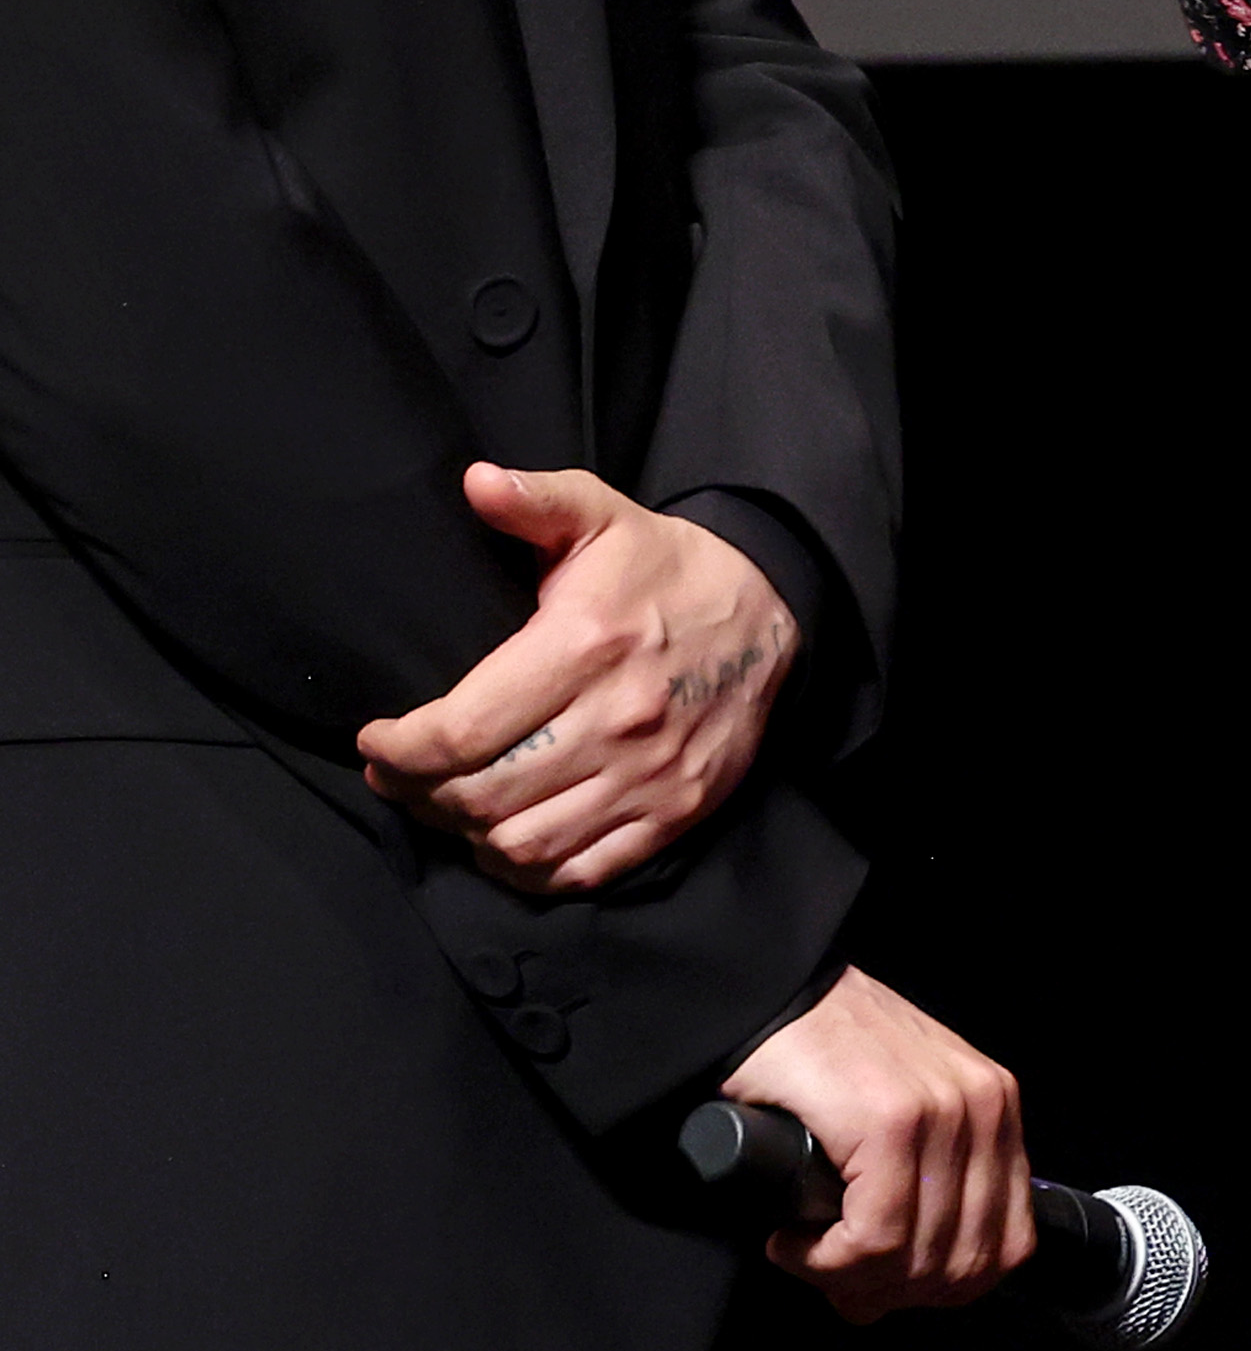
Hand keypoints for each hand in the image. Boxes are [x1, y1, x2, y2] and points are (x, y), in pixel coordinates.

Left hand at [353, 465, 796, 890]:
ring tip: (448, 803)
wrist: (773, 611)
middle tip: (399, 773)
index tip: (377, 739)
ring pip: (522, 843)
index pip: (461, 731)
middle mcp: (619, 719)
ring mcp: (651, 774)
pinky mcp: (676, 810)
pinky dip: (527, 868)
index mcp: (587, 646)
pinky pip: (580, 870)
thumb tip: (476, 481)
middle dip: (418, 793)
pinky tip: (504, 838)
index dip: (399, 749)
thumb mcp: (605, 517)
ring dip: (466, 834)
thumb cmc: (666, 569)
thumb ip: (538, 500)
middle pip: (480, 795)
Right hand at [717, 968, 1032, 1323]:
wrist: (773, 995)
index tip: (881, 1289)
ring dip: (853, 1277)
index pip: (1006, 1245)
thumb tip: (891, 1294)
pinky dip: (827, 1259)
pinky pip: (875, 1235)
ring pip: (918, 1257)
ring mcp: (943, 1113)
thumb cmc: (823, 1056)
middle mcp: (984, 1108)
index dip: (941, 1290)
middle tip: (837, 1279)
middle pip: (964, 1263)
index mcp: (996, 1110)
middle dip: (895, 1292)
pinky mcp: (891, 1122)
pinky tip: (793, 1239)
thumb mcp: (896, 1117)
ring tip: (809, 1252)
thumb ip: (917, 1190)